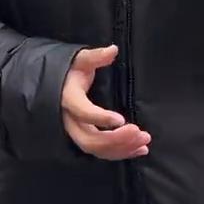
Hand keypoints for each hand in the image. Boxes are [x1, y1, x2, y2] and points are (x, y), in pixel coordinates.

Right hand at [61, 45, 150, 159]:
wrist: (59, 86)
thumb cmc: (71, 71)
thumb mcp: (80, 60)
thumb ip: (96, 56)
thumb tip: (113, 49)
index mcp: (69, 99)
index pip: (82, 112)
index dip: (101, 118)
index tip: (122, 119)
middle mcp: (70, 121)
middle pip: (90, 139)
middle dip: (115, 140)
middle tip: (139, 132)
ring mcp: (77, 133)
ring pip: (97, 149)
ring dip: (121, 148)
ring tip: (144, 142)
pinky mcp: (86, 139)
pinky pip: (102, 152)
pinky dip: (121, 153)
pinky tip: (140, 150)